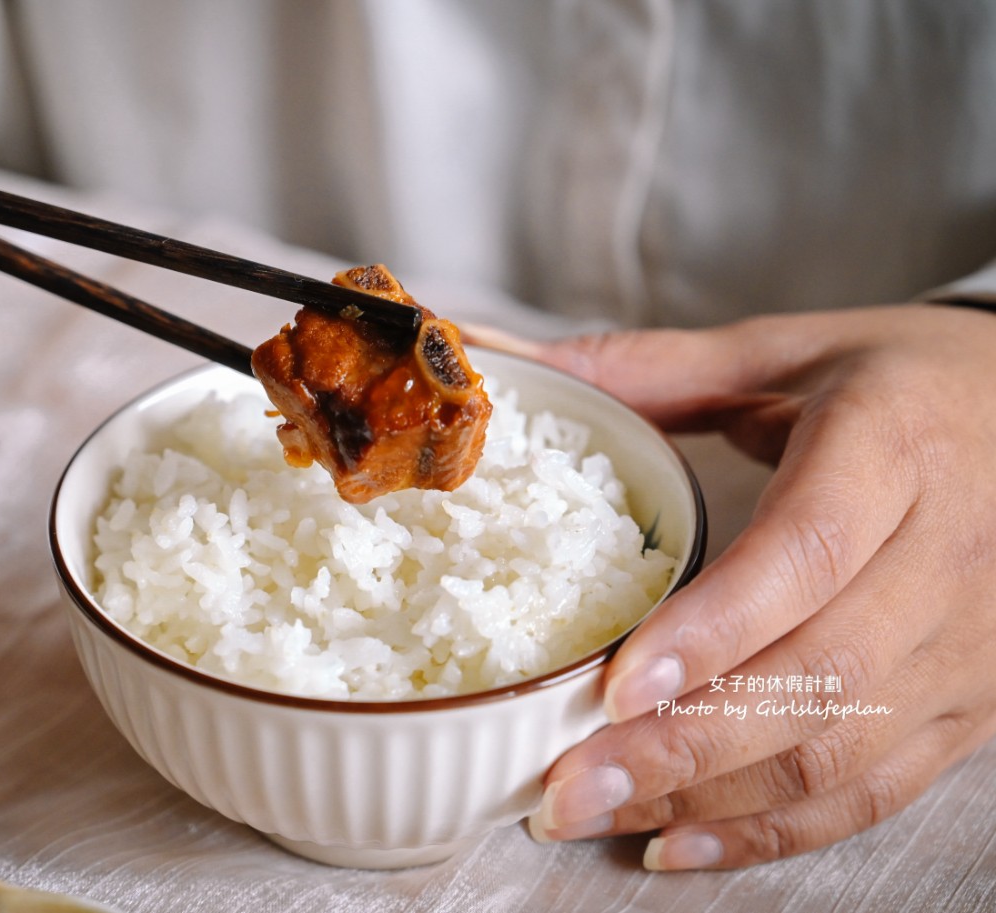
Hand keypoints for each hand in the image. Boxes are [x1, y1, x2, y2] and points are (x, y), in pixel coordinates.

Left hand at [464, 305, 995, 868]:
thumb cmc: (904, 382)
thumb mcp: (789, 351)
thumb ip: (653, 367)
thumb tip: (509, 358)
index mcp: (895, 447)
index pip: (810, 552)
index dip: (714, 629)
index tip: (617, 686)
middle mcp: (947, 555)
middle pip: (818, 676)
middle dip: (682, 745)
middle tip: (565, 782)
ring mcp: (968, 645)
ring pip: (841, 751)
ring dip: (708, 798)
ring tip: (593, 810)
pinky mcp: (969, 705)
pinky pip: (874, 791)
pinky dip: (772, 830)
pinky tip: (677, 840)